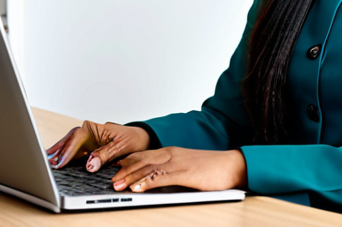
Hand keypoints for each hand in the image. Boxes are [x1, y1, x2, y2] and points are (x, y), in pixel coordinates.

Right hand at [46, 120, 149, 171]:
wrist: (140, 140)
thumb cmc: (132, 140)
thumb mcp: (120, 148)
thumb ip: (104, 156)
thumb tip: (89, 165)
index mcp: (95, 128)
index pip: (78, 138)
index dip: (68, 151)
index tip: (61, 163)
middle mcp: (88, 132)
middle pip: (69, 141)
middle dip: (58, 152)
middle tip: (47, 163)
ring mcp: (86, 141)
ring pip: (68, 147)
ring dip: (58, 154)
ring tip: (46, 162)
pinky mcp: (87, 149)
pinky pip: (73, 153)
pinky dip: (64, 158)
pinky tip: (56, 163)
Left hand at [110, 147, 246, 192]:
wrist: (231, 165)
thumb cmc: (211, 168)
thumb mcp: (187, 167)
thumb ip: (171, 171)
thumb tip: (157, 179)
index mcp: (171, 152)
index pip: (143, 155)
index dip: (127, 162)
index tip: (113, 168)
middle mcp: (171, 154)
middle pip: (141, 161)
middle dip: (124, 171)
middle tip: (110, 180)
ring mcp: (177, 163)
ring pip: (147, 168)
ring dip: (130, 177)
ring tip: (117, 185)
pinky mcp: (184, 173)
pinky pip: (161, 178)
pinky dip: (147, 182)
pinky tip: (137, 188)